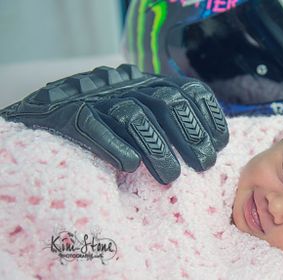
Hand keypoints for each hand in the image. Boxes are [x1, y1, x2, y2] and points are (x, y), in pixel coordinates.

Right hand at [0, 64, 228, 183]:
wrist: (47, 113)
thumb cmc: (106, 121)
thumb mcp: (143, 112)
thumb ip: (169, 122)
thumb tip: (209, 146)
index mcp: (149, 82)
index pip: (188, 90)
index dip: (209, 115)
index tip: (219, 144)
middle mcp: (128, 84)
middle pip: (166, 101)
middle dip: (190, 134)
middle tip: (203, 164)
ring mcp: (98, 96)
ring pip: (134, 115)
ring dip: (158, 148)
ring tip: (171, 177)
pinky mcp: (69, 113)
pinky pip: (93, 126)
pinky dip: (115, 145)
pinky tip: (130, 166)